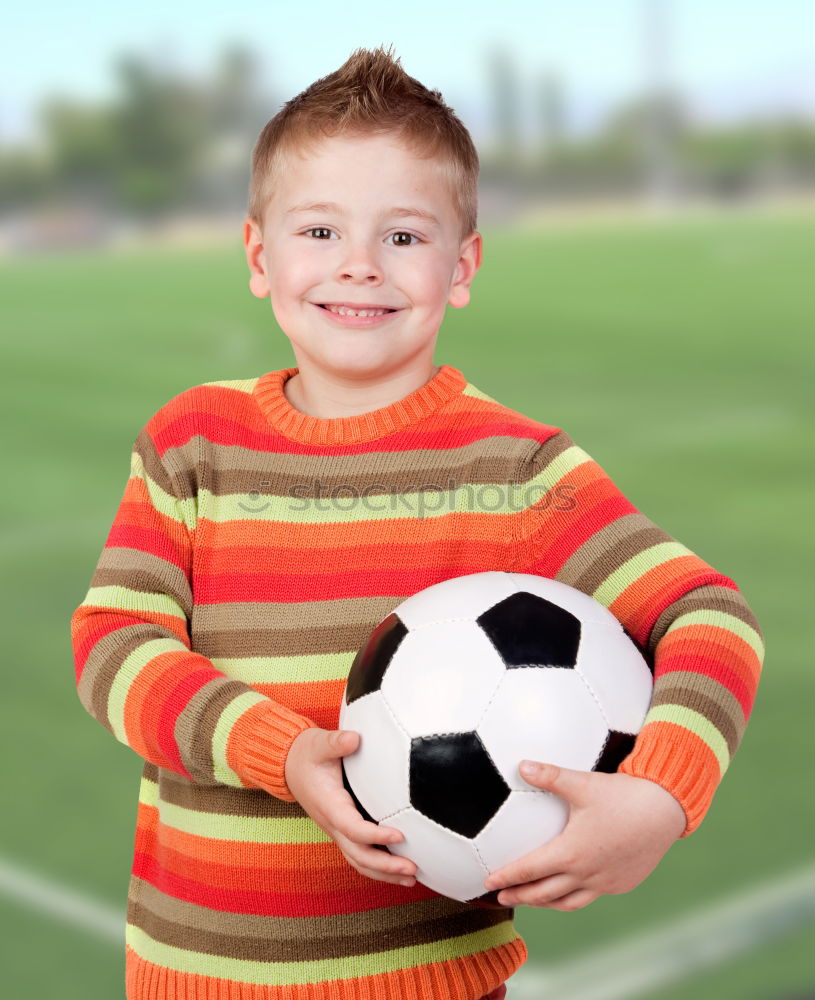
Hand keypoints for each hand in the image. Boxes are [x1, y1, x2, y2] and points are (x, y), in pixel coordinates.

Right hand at [284, 727, 417, 886]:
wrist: (289, 765)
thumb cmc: (307, 754)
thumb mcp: (319, 743)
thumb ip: (336, 742)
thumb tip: (355, 738)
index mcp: (329, 805)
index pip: (353, 828)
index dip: (375, 835)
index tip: (400, 835)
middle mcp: (332, 824)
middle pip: (358, 855)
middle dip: (385, 866)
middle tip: (413, 869)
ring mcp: (336, 831)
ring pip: (359, 861)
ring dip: (384, 873)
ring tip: (411, 878)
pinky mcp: (342, 830)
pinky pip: (359, 855)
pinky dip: (378, 867)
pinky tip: (398, 869)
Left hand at [483, 760, 686, 909]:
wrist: (666, 810)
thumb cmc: (623, 795)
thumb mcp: (582, 783)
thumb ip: (550, 776)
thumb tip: (521, 765)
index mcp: (571, 853)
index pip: (529, 871)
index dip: (506, 877)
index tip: (487, 882)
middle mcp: (586, 874)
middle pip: (544, 894)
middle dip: (520, 896)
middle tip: (501, 897)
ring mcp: (606, 883)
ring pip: (568, 902)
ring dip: (546, 903)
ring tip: (532, 899)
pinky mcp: (622, 883)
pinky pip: (592, 895)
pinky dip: (574, 896)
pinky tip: (571, 888)